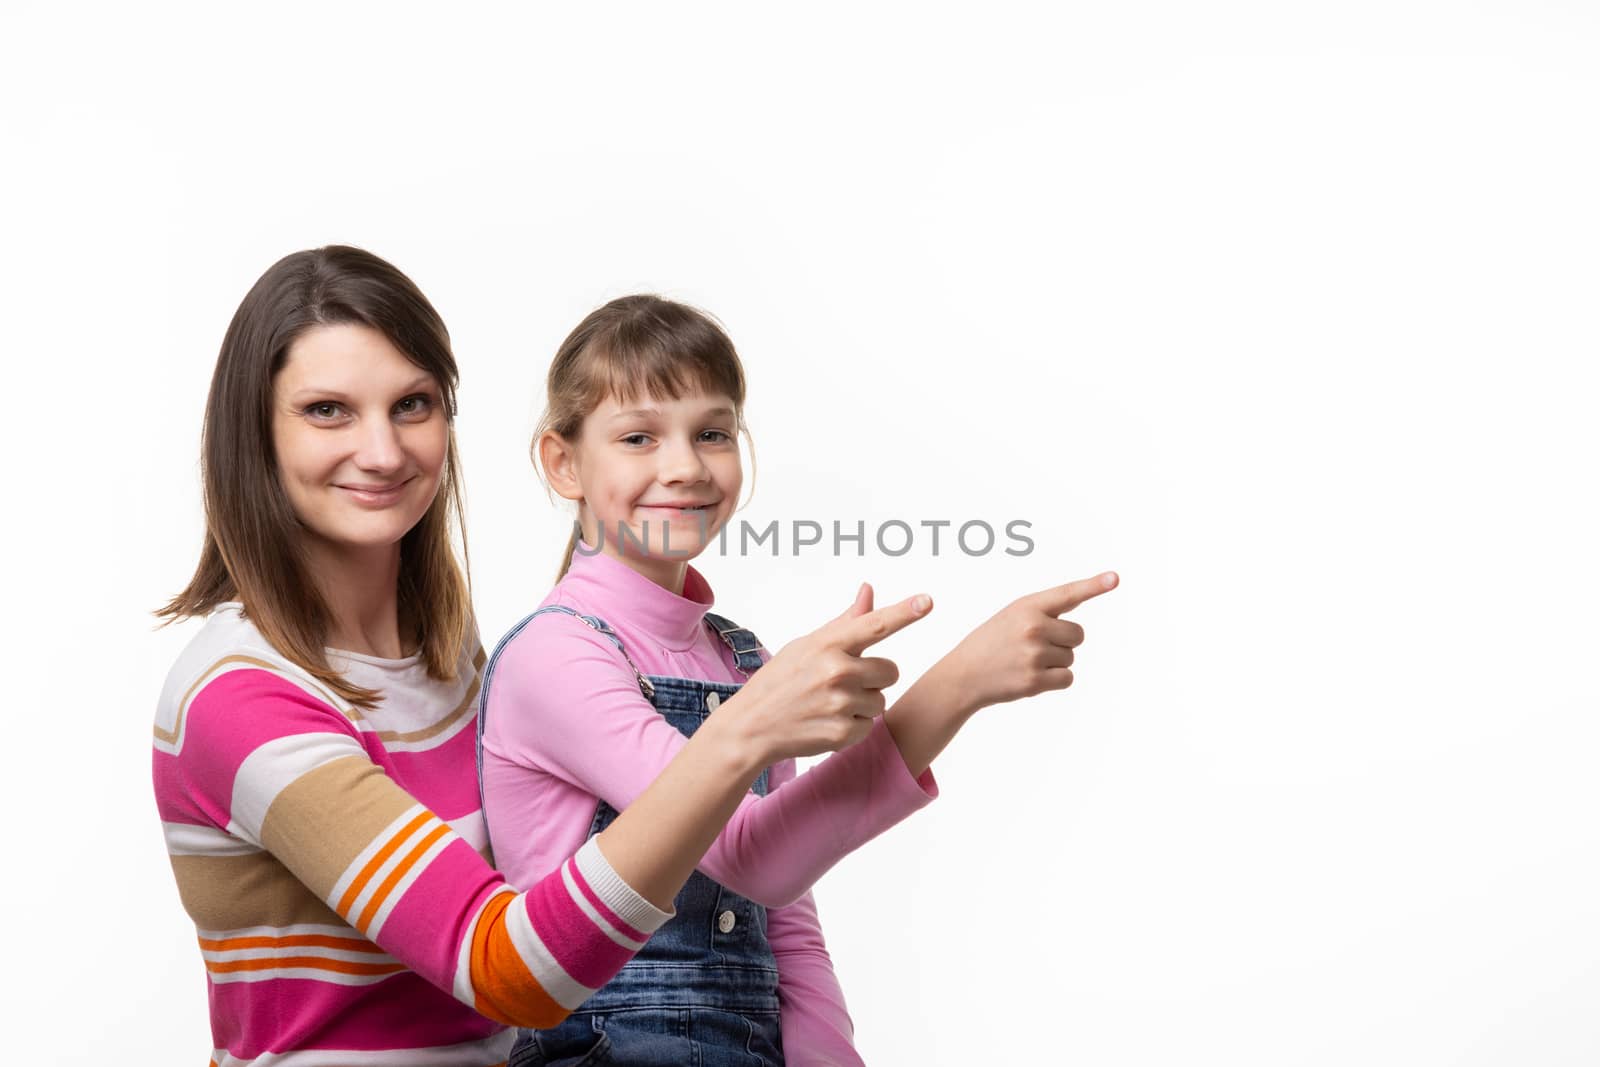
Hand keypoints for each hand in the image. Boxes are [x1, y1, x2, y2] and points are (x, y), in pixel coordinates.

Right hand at [716, 583, 932, 763]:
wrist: (751, 726)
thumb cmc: (781, 680)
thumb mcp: (806, 645)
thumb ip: (845, 622)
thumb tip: (869, 590)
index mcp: (828, 645)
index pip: (874, 625)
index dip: (904, 612)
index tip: (927, 601)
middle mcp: (837, 672)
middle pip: (891, 670)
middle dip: (875, 677)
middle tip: (844, 683)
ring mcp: (840, 704)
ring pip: (881, 701)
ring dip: (863, 704)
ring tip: (829, 704)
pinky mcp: (842, 734)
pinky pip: (869, 726)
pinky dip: (854, 727)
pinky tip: (827, 723)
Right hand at [944, 571, 1118, 710]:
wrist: (962, 675)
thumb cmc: (992, 643)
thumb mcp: (1012, 616)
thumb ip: (1044, 614)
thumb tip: (1078, 628)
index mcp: (1027, 606)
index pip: (1068, 594)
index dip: (1094, 585)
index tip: (1115, 578)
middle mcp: (1033, 627)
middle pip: (1078, 634)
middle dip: (1063, 642)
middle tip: (1033, 646)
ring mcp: (1034, 654)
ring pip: (1071, 657)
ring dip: (1055, 662)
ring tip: (1024, 662)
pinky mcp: (1036, 679)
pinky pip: (1068, 678)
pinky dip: (1055, 680)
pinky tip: (1031, 677)